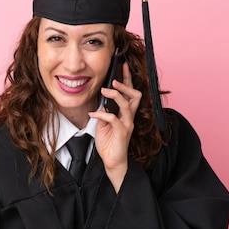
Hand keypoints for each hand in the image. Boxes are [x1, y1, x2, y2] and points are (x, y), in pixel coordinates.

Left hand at [89, 62, 140, 192]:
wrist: (112, 162)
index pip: (130, 93)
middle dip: (126, 85)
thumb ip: (104, 112)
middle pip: (135, 96)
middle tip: (115, 78)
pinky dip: (102, 114)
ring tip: (104, 90)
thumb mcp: (103, 124)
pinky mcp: (122, 133)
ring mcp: (127, 125)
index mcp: (126, 114)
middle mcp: (129, 117)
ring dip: (116, 95)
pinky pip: (114, 119)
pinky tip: (93, 113)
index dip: (128, 79)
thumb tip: (101, 103)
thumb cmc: (109, 143)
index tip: (123, 66)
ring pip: (128, 105)